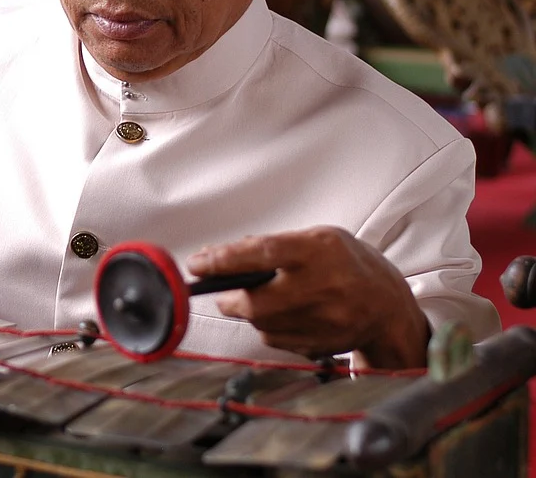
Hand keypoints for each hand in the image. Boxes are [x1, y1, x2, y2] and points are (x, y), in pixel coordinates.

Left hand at [186, 226, 429, 368]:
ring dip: (251, 310)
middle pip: (252, 301)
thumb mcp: (315, 239)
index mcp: (316, 252)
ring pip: (259, 323)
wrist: (386, 307)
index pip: (260, 254)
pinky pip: (274, 338)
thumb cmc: (347, 264)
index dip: (222, 260)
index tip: (197, 263)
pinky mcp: (316, 346)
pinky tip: (288, 313)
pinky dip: (269, 326)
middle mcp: (319, 288)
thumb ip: (269, 246)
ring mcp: (320, 322)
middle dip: (228, 295)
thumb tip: (218, 256)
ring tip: (271, 296)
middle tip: (222, 287)